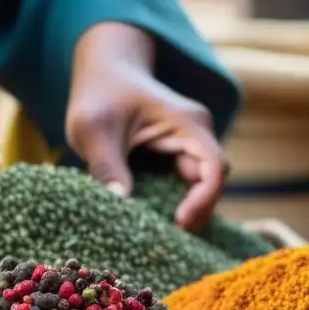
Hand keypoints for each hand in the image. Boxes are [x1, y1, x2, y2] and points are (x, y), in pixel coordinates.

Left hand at [65, 23, 227, 230]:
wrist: (103, 71)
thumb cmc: (100, 93)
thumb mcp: (93, 127)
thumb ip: (105, 164)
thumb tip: (119, 204)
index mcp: (188, 122)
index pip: (215, 167)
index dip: (204, 199)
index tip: (179, 221)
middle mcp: (196, 134)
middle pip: (212, 182)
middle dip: (196, 211)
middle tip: (166, 238)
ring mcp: (188, 145)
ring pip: (200, 186)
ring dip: (185, 209)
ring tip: (160, 234)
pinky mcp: (176, 155)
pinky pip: (185, 184)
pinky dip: (174, 203)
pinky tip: (154, 221)